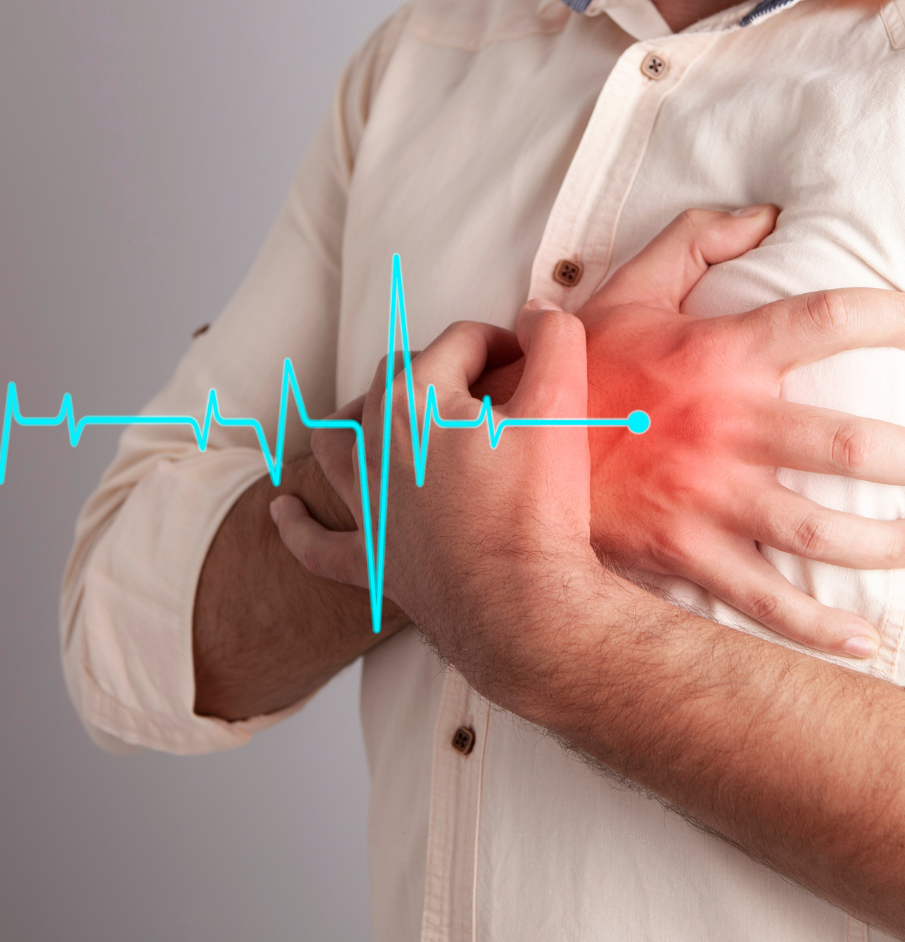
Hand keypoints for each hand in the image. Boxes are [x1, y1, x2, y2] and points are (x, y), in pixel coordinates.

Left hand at [285, 310, 598, 692]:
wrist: (519, 605)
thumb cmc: (536, 507)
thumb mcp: (560, 405)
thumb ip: (554, 340)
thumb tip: (538, 312)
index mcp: (415, 399)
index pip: (460, 342)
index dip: (504, 341)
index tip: (536, 359)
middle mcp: (374, 444)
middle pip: (396, 380)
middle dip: (439, 371)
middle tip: (491, 387)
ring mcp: (366, 504)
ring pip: (336, 444)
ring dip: (352, 423)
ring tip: (376, 417)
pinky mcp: (371, 560)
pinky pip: (318, 542)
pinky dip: (299, 524)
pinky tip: (284, 509)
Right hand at [582, 207, 904, 653]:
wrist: (505, 454)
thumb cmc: (575, 372)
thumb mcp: (626, 292)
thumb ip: (695, 242)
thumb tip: (768, 214)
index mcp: (717, 355)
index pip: (827, 319)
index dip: (895, 317)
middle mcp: (724, 429)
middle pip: (848, 445)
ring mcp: (706, 499)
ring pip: (820, 532)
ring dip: (887, 542)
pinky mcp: (684, 554)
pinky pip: (763, 600)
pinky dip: (816, 629)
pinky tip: (862, 642)